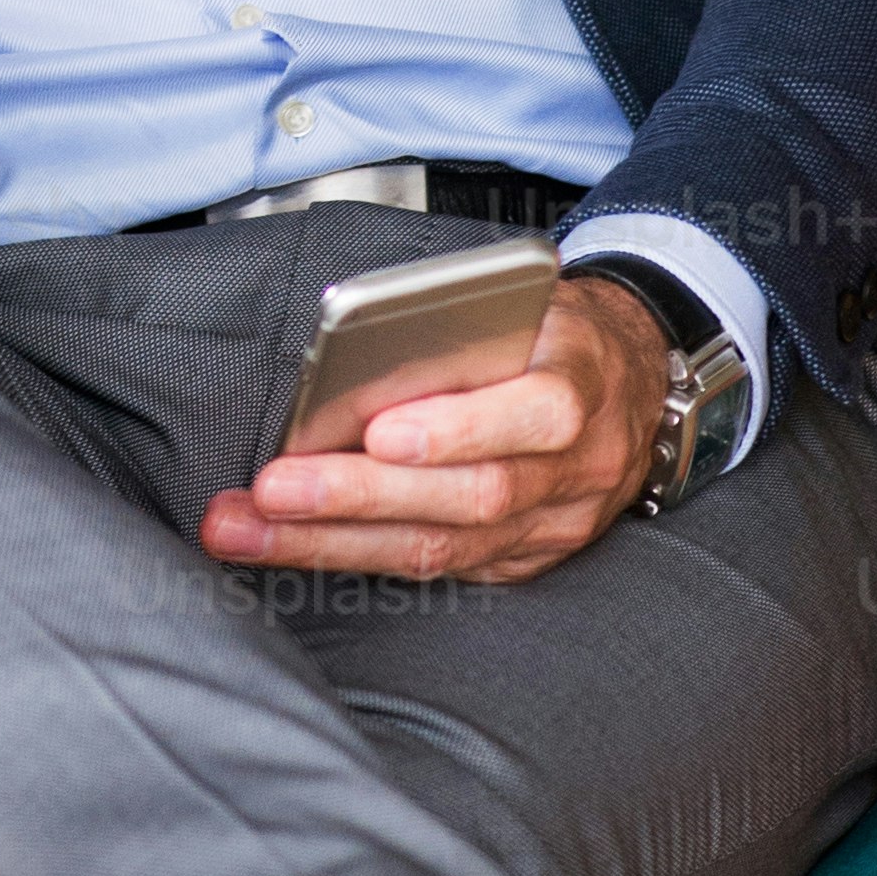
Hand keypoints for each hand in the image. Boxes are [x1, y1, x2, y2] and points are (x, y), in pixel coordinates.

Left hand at [194, 272, 670, 587]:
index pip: (537, 412)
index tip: (378, 432)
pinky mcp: (523, 561)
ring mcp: (554, 526)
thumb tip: (354, 358)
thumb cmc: (553, 332)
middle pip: (471, 497)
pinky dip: (357, 558)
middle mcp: (577, 468)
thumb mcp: (528, 303)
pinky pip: (437, 571)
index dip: (459, 429)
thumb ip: (462, 331)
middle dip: (358, 498)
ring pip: (441, 548)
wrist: (633, 384)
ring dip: (331, 542)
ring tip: (244, 529)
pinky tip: (289, 547)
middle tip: (270, 490)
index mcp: (584, 381)